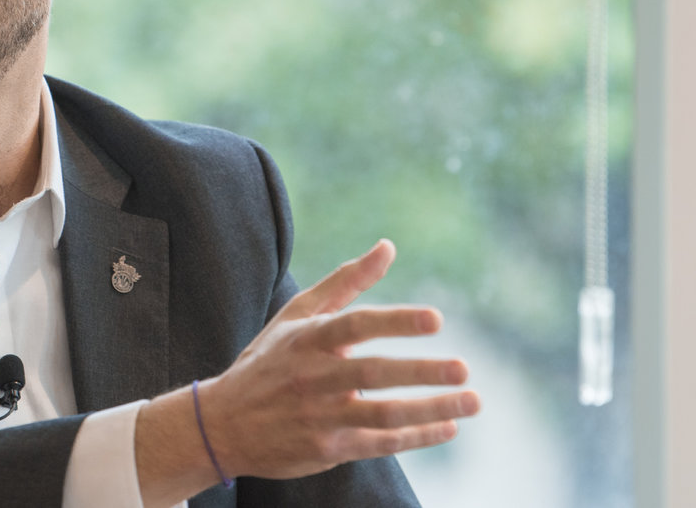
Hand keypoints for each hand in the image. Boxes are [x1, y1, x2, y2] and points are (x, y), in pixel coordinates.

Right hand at [197, 239, 479, 480]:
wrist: (222, 424)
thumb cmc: (269, 361)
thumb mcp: (297, 316)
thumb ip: (345, 282)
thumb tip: (388, 246)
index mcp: (308, 339)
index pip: (355, 325)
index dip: (395, 321)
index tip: (436, 319)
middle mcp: (314, 377)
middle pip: (373, 373)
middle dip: (422, 372)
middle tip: (463, 368)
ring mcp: (320, 416)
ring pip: (383, 415)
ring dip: (431, 409)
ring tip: (472, 401)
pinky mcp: (326, 449)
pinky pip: (379, 443)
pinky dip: (416, 436)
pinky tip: (447, 426)